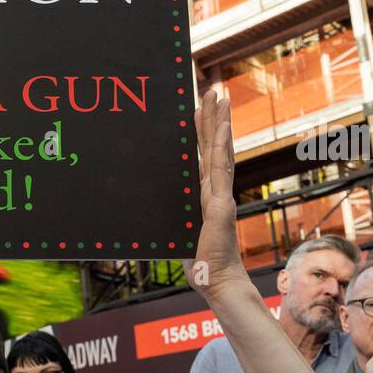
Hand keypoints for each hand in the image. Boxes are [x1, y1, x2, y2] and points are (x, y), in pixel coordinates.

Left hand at [183, 89, 248, 297]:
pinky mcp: (220, 204)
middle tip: (213, 92)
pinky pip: (220, 170)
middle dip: (213, 119)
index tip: (201, 111)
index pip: (204, 157)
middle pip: (214, 147)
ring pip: (220, 152)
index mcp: (204, 196)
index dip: (203, 133)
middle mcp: (214, 191)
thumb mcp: (178, 232)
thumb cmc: (198, 262)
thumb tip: (149, 210)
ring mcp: (219, 195)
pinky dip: (222, 146)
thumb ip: (173, 218)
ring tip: (221, 98)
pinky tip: (224, 126)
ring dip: (220, 124)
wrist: (214, 280)